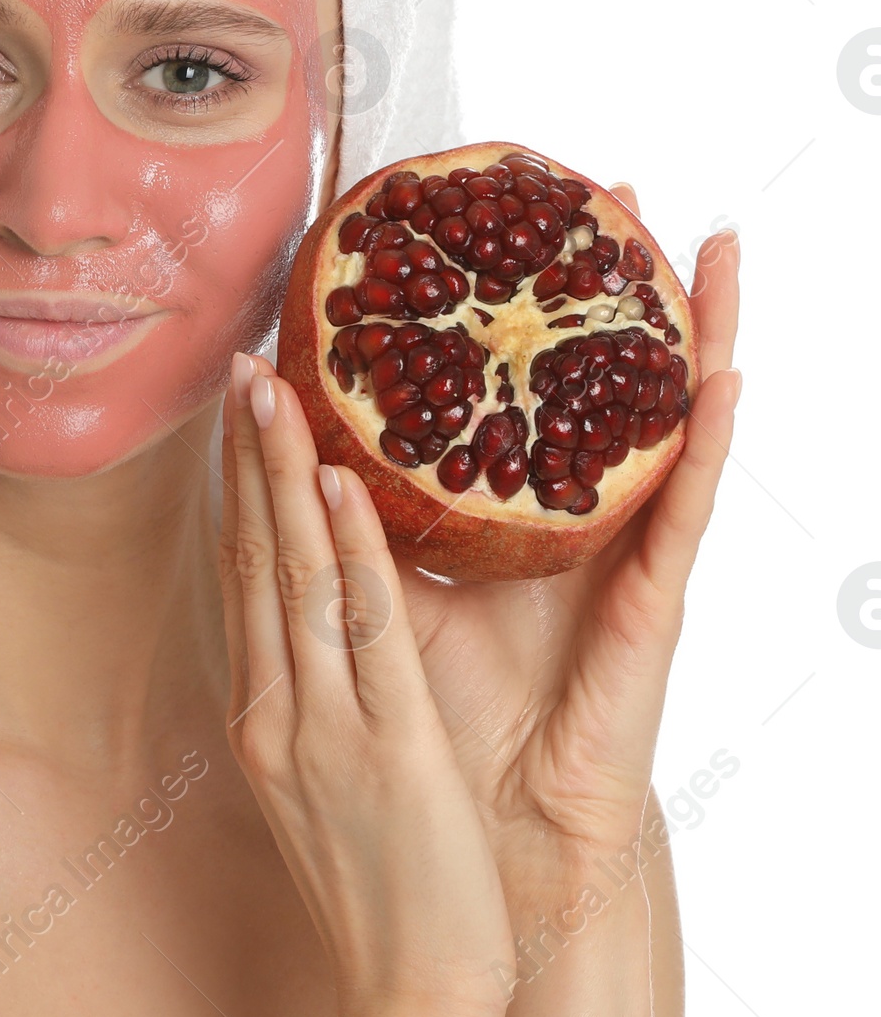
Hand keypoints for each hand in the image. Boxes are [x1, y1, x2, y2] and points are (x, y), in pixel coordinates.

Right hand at [220, 351, 511, 1016]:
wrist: (411, 998)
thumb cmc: (381, 897)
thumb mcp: (323, 791)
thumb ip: (313, 709)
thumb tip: (312, 639)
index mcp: (264, 720)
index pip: (244, 582)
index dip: (238, 493)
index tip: (240, 419)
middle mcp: (278, 713)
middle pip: (255, 563)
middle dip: (248, 461)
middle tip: (243, 367)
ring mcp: (326, 730)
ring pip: (297, 581)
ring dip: (285, 479)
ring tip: (278, 391)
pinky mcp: (389, 750)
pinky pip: (367, 635)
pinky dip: (353, 555)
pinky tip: (348, 489)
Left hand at [395, 208, 741, 886]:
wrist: (501, 831)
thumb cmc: (450, 721)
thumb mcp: (390, 602)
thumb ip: (362, 527)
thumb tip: (294, 453)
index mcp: (512, 514)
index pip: (515, 387)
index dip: (509, 306)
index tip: (509, 217)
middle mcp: (574, 519)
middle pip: (593, 379)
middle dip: (601, 286)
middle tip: (611, 185)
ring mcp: (622, 553)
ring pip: (657, 420)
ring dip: (683, 328)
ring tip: (698, 240)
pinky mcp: (652, 603)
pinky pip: (683, 510)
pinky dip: (706, 441)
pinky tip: (722, 376)